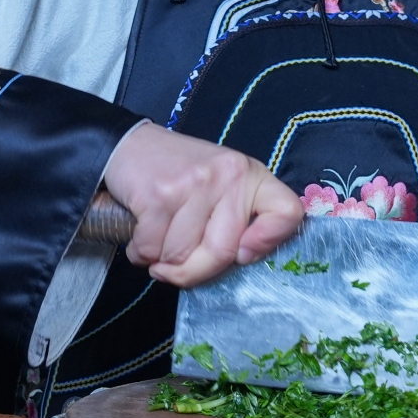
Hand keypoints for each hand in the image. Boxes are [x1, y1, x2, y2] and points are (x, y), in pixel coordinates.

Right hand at [99, 123, 303, 287]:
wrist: (129, 145)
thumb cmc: (179, 175)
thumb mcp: (221, 187)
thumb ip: (237, 220)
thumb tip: (241, 261)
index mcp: (250, 175)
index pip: (287, 212)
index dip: (270, 241)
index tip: (244, 254)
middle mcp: (228, 175)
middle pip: (223, 252)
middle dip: (193, 271)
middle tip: (176, 267)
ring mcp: (194, 184)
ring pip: (182, 256)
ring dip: (161, 261)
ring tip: (157, 236)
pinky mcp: (159, 195)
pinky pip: (152, 249)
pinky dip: (140, 252)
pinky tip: (141, 231)